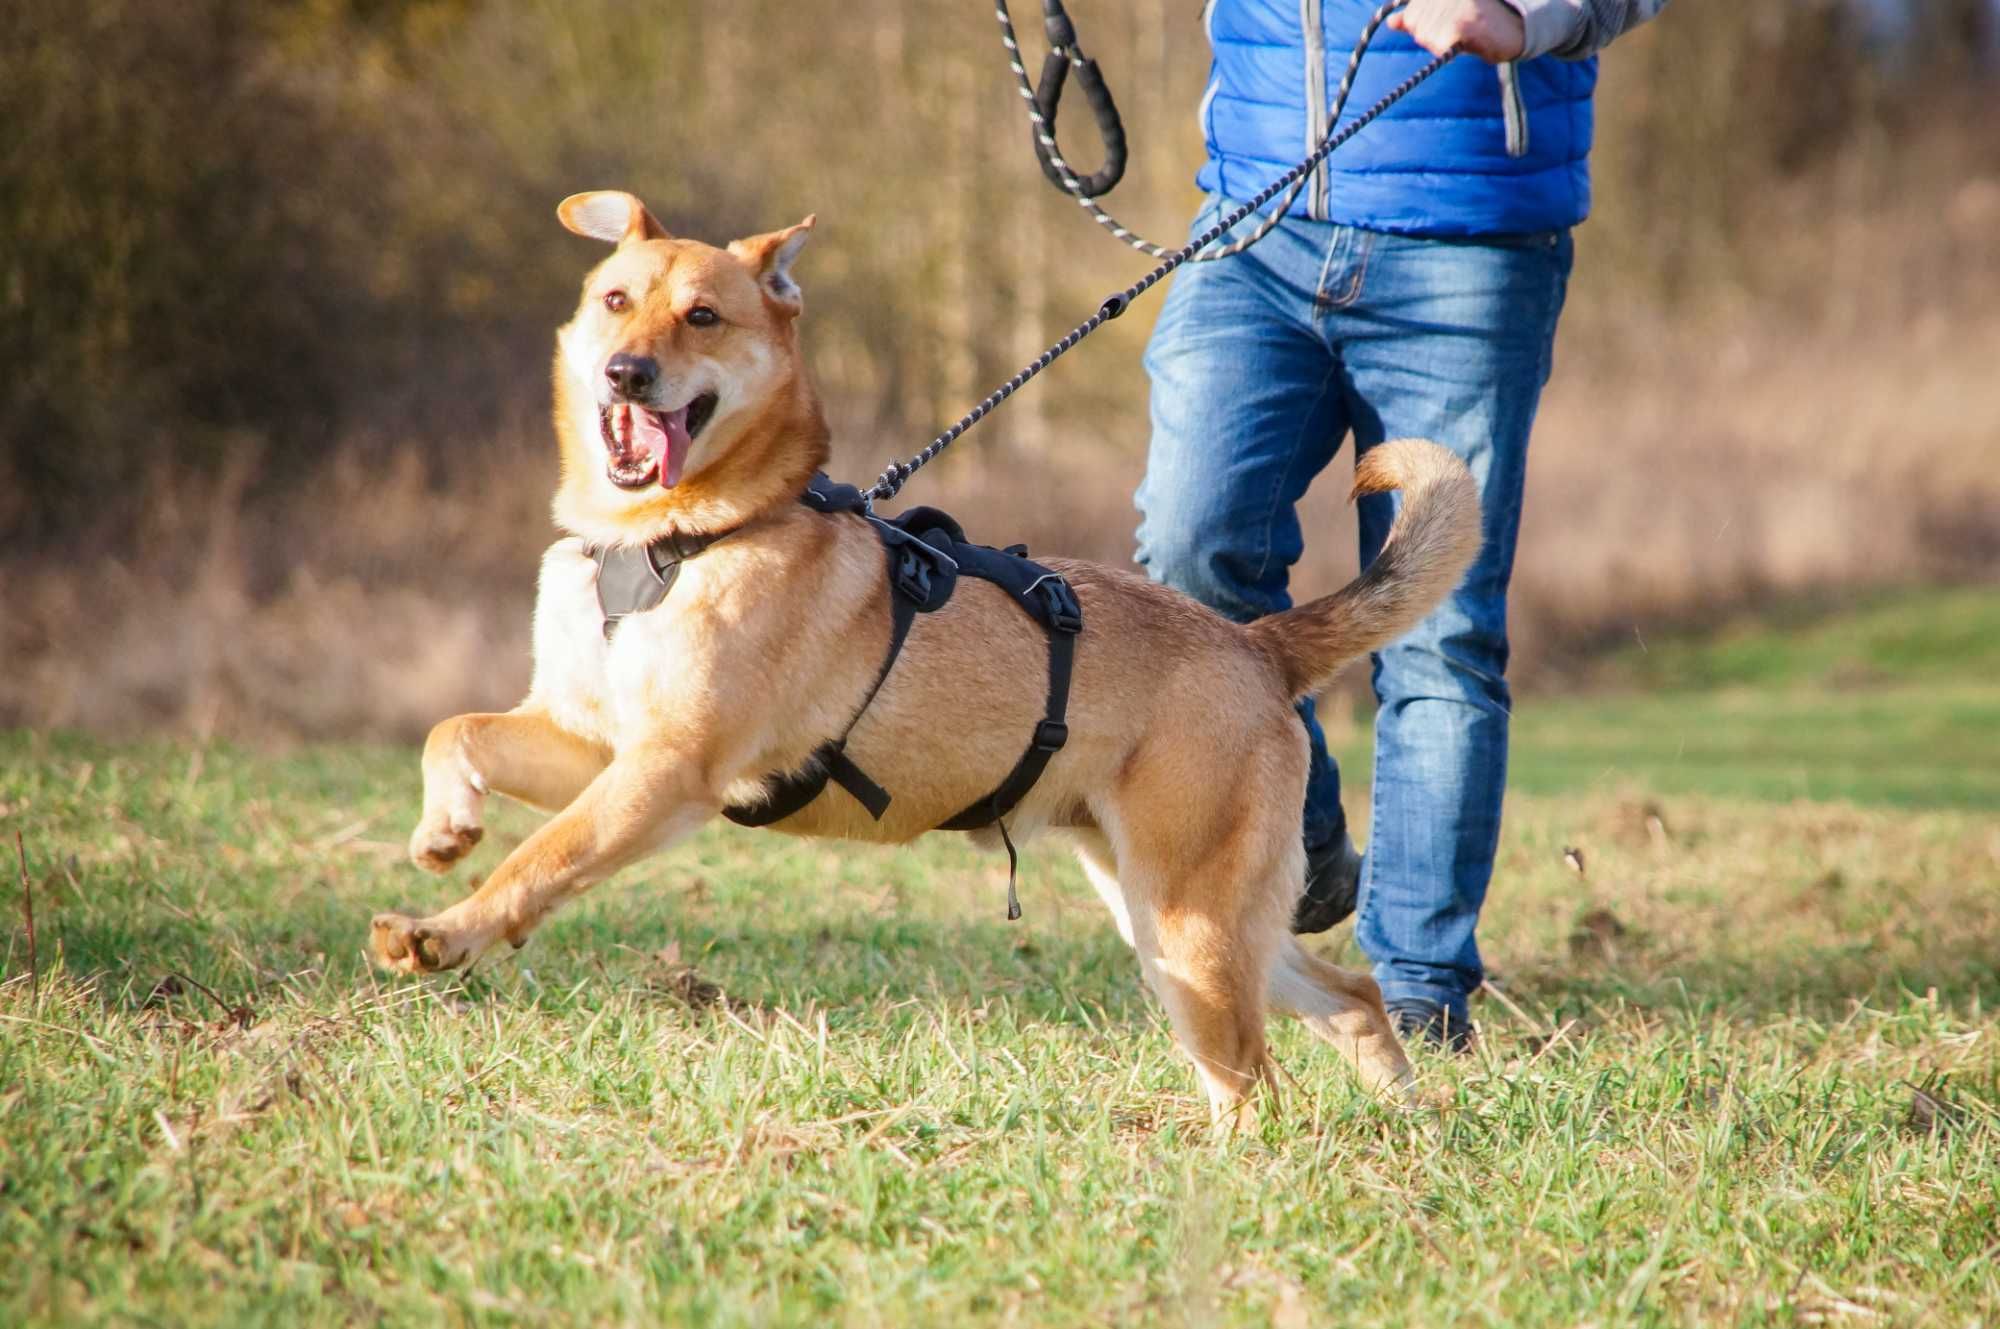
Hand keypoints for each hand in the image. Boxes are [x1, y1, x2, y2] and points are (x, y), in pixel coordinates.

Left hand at [1387, 0, 1526, 62]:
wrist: (1516, 29)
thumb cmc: (1480, 23)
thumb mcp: (1445, 14)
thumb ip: (1416, 16)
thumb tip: (1391, 22)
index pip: (1411, 14)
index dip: (1422, 24)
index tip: (1446, 23)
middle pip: (1415, 25)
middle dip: (1431, 35)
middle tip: (1458, 30)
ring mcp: (1454, 4)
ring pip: (1424, 36)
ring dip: (1441, 43)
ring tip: (1464, 34)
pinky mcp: (1462, 23)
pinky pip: (1438, 45)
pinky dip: (1448, 49)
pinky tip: (1465, 41)